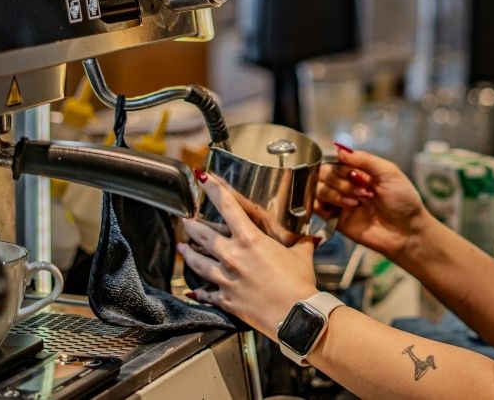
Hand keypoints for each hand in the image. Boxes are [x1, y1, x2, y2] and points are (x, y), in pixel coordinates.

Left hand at [179, 172, 318, 335]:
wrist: (296, 315)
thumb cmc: (300, 284)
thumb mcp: (302, 256)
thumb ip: (302, 243)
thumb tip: (312, 237)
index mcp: (250, 239)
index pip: (227, 206)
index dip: (212, 188)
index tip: (202, 177)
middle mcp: (233, 255)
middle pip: (203, 234)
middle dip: (191, 225)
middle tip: (184, 219)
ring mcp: (226, 278)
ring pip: (197, 262)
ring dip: (188, 253)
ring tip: (182, 248)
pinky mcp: (225, 299)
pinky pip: (205, 293)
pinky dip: (197, 291)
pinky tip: (190, 290)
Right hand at [316, 145, 435, 261]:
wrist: (407, 231)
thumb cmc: (403, 201)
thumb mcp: (389, 172)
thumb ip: (365, 159)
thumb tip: (340, 150)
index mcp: (359, 171)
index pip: (335, 160)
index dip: (342, 166)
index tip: (355, 174)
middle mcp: (347, 184)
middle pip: (323, 173)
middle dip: (340, 181)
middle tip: (362, 192)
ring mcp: (340, 201)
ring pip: (318, 189)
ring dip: (336, 193)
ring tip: (357, 202)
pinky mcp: (335, 219)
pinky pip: (317, 207)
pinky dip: (325, 205)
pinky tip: (345, 207)